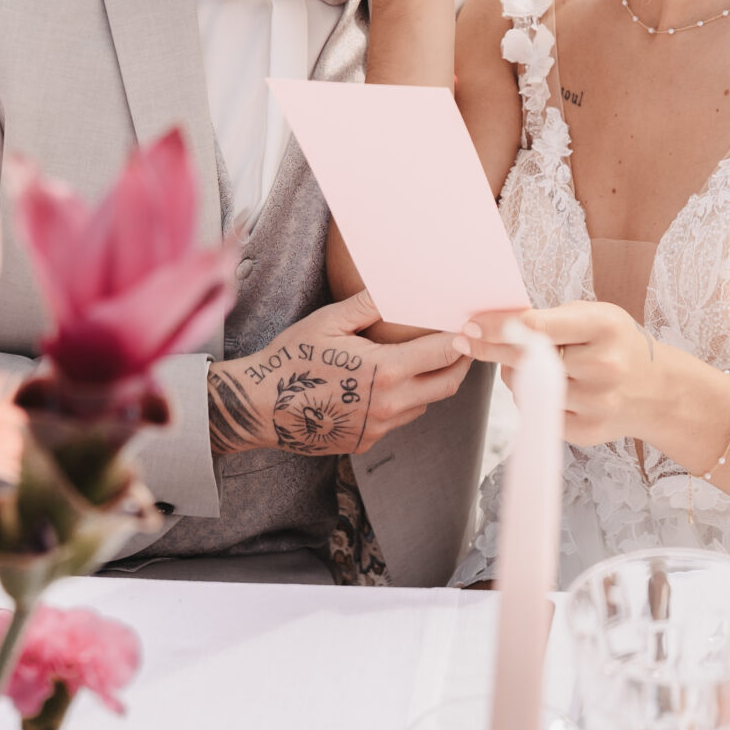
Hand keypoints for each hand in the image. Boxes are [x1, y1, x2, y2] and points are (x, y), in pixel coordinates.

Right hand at [204, 291, 472, 457]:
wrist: (259, 407)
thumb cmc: (292, 359)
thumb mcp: (329, 321)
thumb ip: (370, 304)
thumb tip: (400, 286)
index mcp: (386, 371)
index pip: (445, 353)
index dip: (463, 337)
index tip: (471, 325)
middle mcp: (390, 404)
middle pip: (447, 384)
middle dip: (460, 363)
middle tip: (463, 344)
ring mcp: (378, 428)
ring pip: (425, 405)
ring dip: (430, 384)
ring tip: (426, 361)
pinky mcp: (365, 442)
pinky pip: (398, 421)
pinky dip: (403, 402)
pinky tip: (389, 385)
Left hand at [465, 302, 684, 448]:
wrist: (657, 390)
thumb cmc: (617, 344)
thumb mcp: (595, 316)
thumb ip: (551, 320)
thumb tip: (493, 326)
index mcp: (605, 327)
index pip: (538, 328)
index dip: (498, 327)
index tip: (470, 325)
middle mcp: (604, 366)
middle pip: (527, 361)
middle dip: (492, 349)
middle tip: (468, 341)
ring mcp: (596, 403)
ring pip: (527, 390)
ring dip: (515, 376)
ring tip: (531, 365)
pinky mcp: (588, 431)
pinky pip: (538, 414)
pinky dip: (533, 400)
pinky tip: (551, 389)